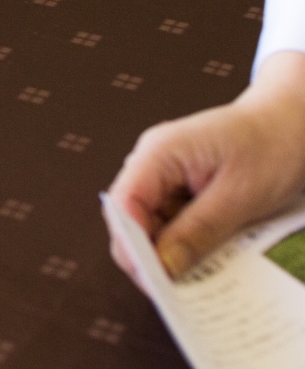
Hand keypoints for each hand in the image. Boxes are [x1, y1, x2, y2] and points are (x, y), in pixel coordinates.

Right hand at [105, 50, 304, 285]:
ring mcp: (165, 177)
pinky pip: (173, 226)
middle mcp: (153, 165)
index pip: (124, 205)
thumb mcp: (240, 195)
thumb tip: (164, 266)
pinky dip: (189, 246)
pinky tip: (212, 259)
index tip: (155, 282)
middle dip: (150, 256)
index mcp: (158, 154)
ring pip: (151, 228)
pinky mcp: (181, 191)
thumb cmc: (272, 144)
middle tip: (181, 290)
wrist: (294, 122)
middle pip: (131, 221)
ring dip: (173, 254)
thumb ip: (198, 230)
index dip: (132, 246)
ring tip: (204, 275)